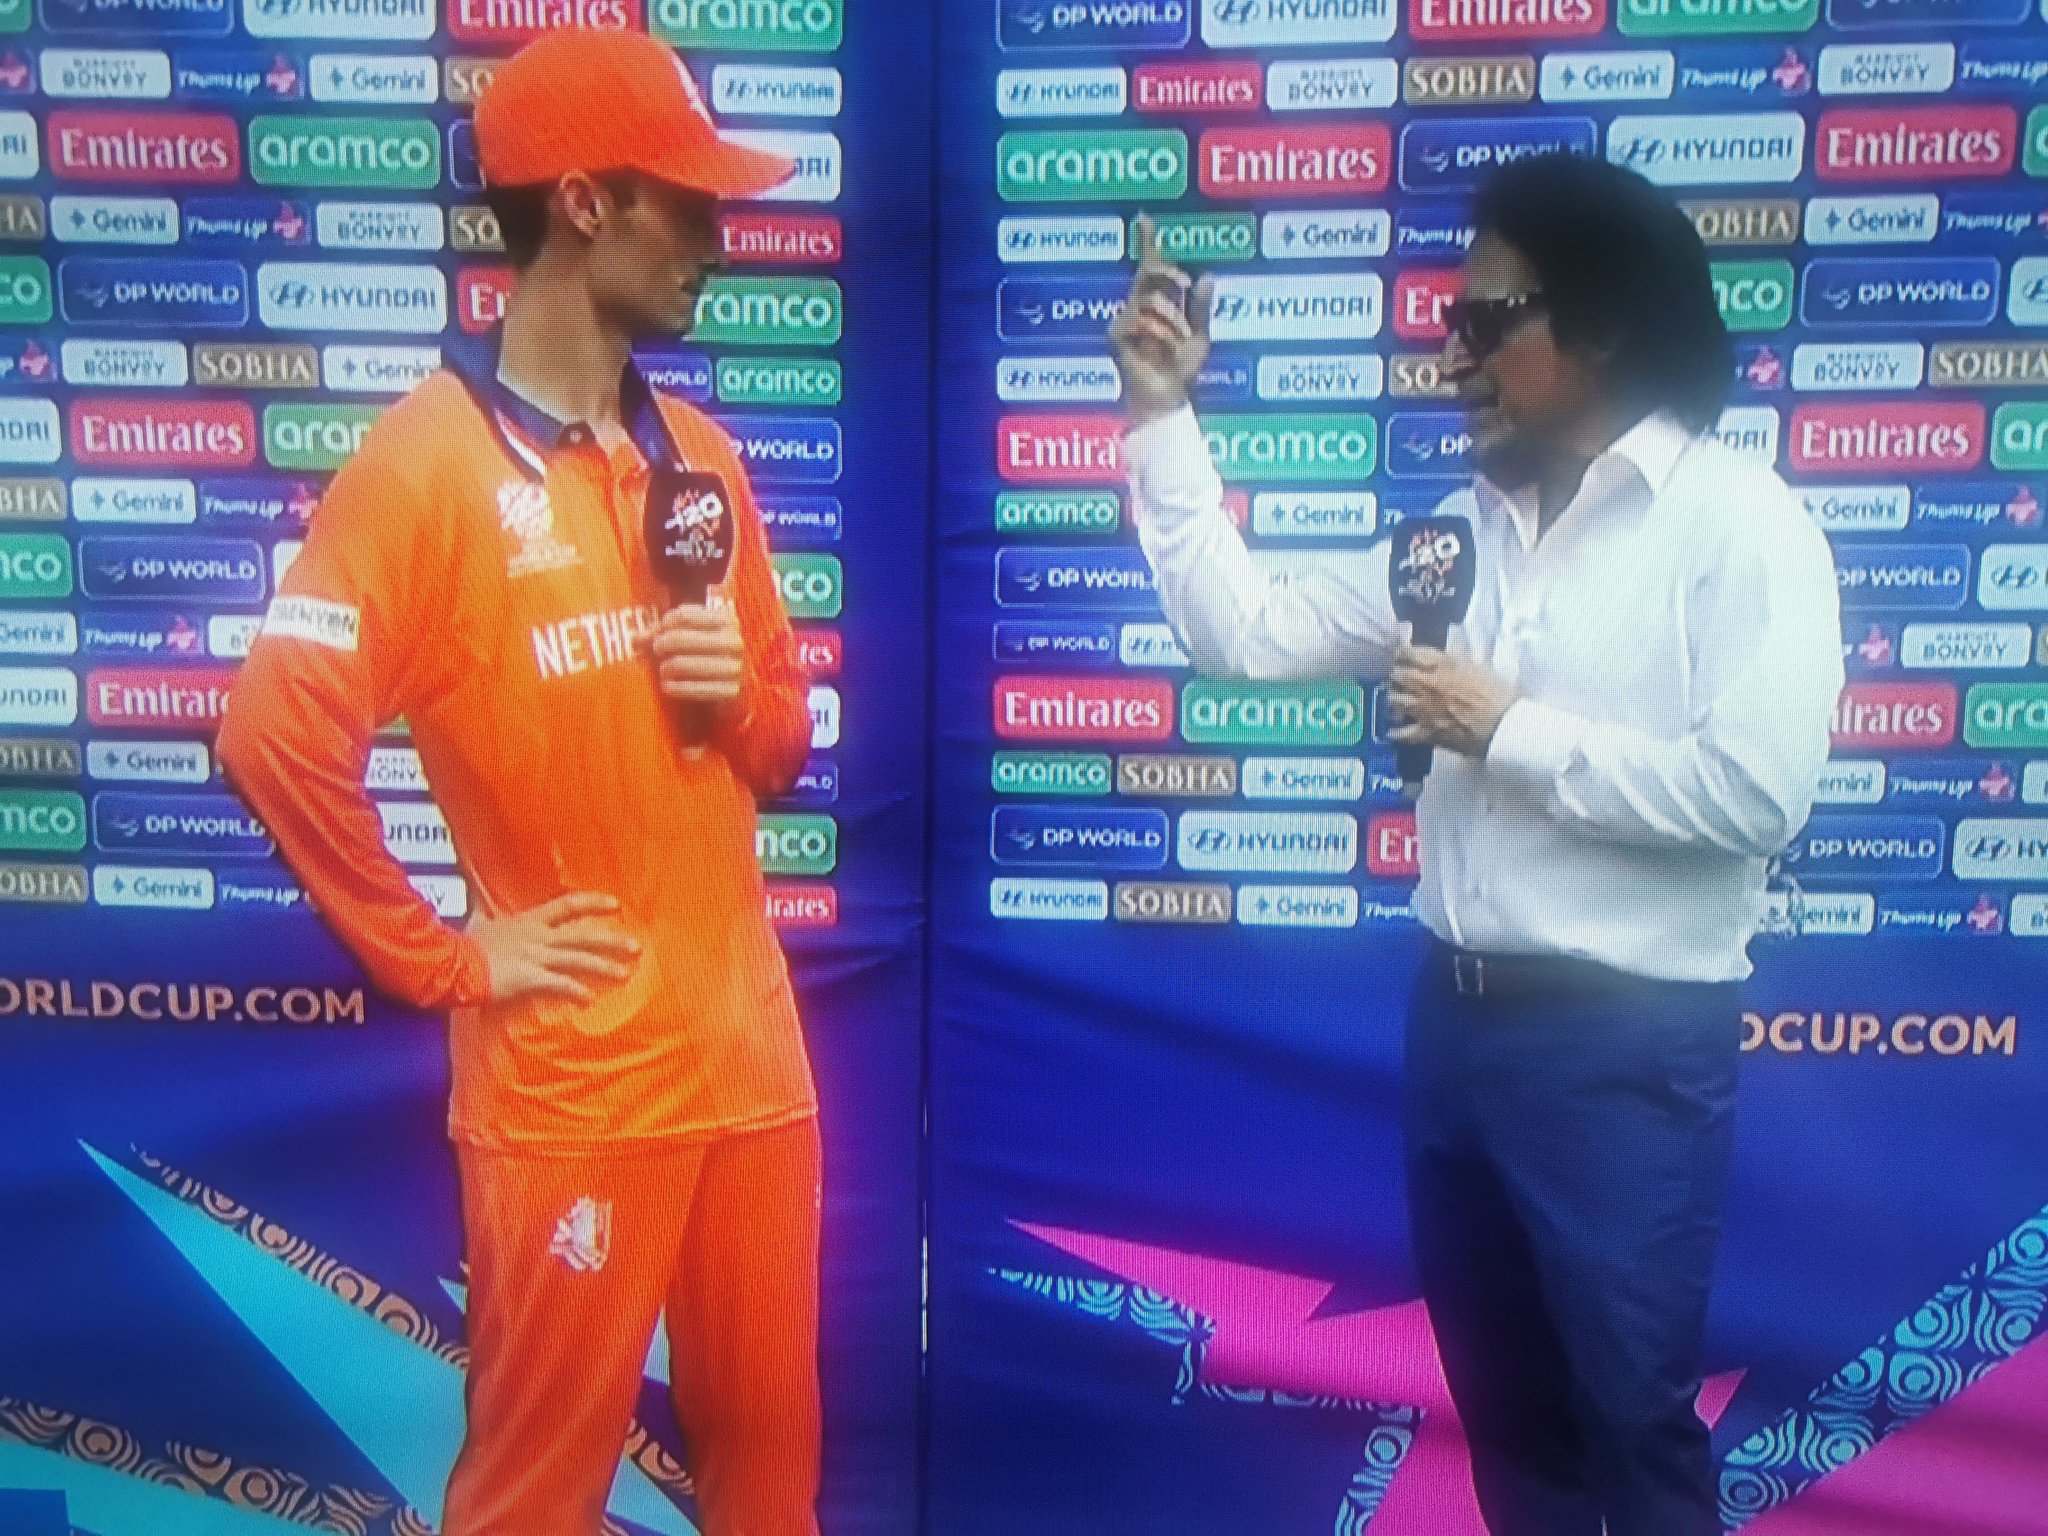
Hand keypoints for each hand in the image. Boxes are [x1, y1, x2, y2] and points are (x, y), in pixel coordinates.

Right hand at [469, 893, 639, 1005]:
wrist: (450, 961)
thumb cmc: (463, 944)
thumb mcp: (479, 920)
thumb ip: (487, 910)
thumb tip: (481, 899)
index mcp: (529, 920)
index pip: (568, 905)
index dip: (593, 903)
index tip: (615, 904)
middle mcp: (537, 936)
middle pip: (582, 935)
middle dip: (611, 940)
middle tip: (636, 946)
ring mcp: (535, 956)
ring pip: (577, 959)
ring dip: (603, 967)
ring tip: (624, 974)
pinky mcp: (528, 977)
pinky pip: (559, 984)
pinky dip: (576, 991)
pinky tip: (590, 1000)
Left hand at [651, 603, 744, 715]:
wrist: (738, 687)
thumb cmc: (709, 655)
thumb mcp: (693, 635)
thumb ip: (664, 632)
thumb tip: (635, 638)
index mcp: (726, 620)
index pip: (682, 615)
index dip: (664, 624)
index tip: (659, 633)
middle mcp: (734, 641)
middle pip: (678, 638)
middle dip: (660, 645)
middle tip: (656, 651)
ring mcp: (734, 668)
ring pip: (680, 664)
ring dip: (664, 669)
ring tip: (663, 671)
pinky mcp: (730, 691)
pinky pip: (691, 688)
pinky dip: (674, 688)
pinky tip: (667, 686)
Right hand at [1109, 214, 1214, 427]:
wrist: (1164, 400)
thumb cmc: (1179, 374)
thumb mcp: (1200, 336)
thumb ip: (1202, 308)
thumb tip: (1208, 276)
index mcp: (1155, 305)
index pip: (1150, 267)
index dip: (1147, 241)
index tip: (1145, 218)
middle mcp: (1136, 308)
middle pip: (1148, 273)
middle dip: (1168, 274)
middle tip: (1185, 282)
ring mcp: (1124, 321)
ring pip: (1150, 298)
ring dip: (1172, 318)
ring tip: (1179, 340)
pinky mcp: (1117, 334)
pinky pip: (1141, 318)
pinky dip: (1160, 331)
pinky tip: (1165, 347)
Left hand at [1387, 644, 1516, 758]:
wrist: (1504, 725)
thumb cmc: (1500, 693)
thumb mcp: (1479, 666)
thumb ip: (1456, 660)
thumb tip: (1444, 655)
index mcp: (1442, 664)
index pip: (1408, 652)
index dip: (1402, 653)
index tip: (1401, 655)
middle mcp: (1426, 683)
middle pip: (1397, 675)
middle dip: (1397, 675)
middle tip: (1400, 678)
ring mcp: (1423, 708)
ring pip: (1394, 700)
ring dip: (1394, 699)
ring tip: (1398, 701)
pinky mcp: (1426, 732)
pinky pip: (1402, 733)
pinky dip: (1396, 732)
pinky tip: (1393, 731)